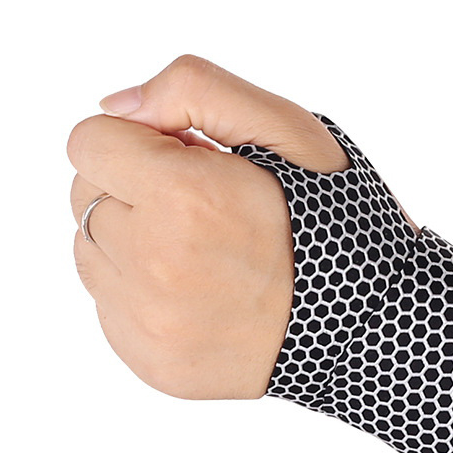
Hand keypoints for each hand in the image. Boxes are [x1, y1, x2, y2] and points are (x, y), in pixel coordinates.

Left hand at [68, 55, 350, 398]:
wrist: (368, 323)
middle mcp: (155, 267)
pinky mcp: (152, 363)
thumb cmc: (333, 221)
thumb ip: (195, 89)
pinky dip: (142, 291)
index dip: (140, 140)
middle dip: (134, 187)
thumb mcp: (289, 128)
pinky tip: (199, 292)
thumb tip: (115, 109)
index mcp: (186, 198)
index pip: (88, 141)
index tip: (189, 159)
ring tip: (201, 250)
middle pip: (83, 196)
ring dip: (133, 239)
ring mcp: (149, 324)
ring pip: (90, 253)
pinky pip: (109, 307)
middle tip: (203, 206)